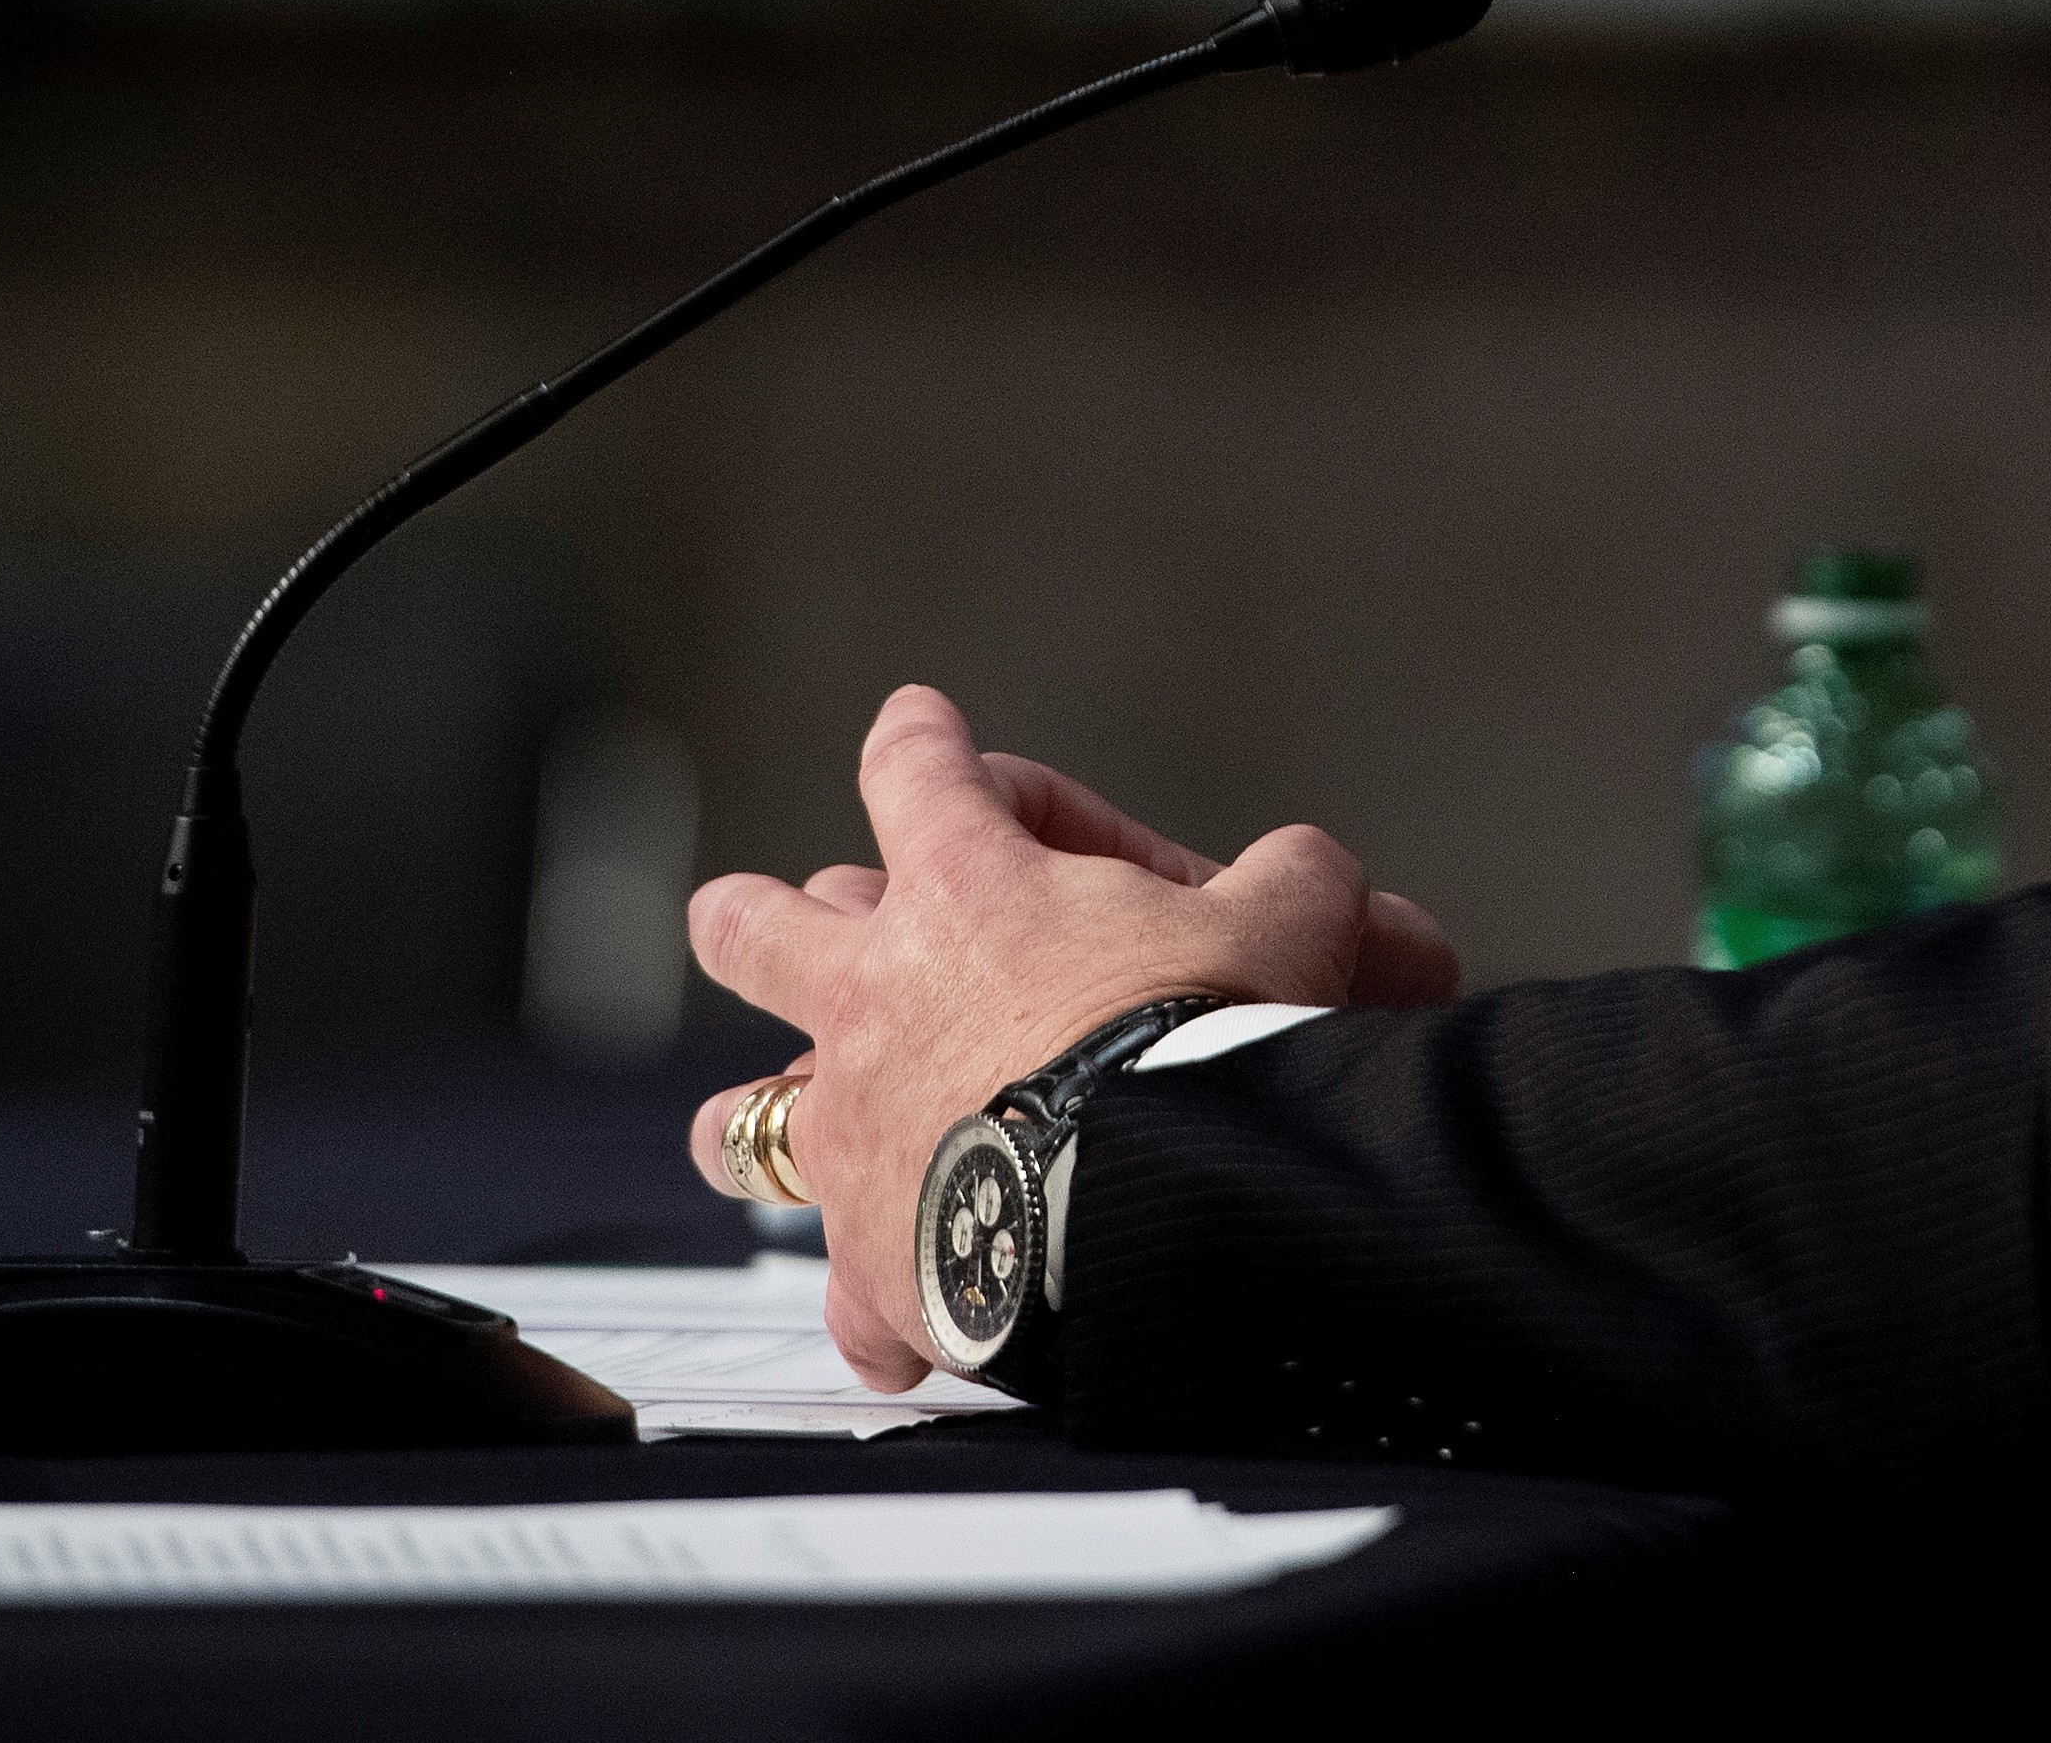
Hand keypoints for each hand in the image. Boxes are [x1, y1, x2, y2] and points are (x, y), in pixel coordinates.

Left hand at [686, 684, 1461, 1387]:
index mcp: (968, 890)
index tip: (917, 719)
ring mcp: (856, 1131)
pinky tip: (897, 1330)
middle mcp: (878, 1001)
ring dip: (753, 1117)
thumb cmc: (1206, 1035)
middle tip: (772, 911)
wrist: (1164, 1190)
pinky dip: (870, 1304)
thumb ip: (1293, 878)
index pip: (919, 773)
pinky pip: (845, 1292)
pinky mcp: (873, 1256)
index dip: (921, 739)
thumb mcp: (1291, 917)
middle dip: (756, 917)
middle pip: (756, 930)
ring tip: (763, 1125)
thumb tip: (1311, 874)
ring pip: (738, 1118)